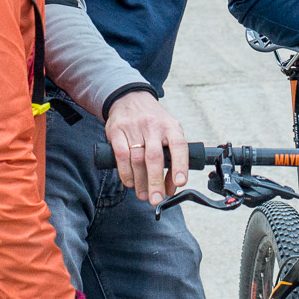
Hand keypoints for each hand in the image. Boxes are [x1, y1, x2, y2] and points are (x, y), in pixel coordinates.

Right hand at [103, 90, 186, 206]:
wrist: (130, 98)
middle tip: (156, 199)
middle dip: (155, 182)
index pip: (179, 146)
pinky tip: (130, 183)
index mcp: (170, 126)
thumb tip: (171, 187)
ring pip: (136, 160)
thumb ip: (172, 156)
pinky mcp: (117, 131)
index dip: (180, 165)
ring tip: (144, 195)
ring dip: (140, 182)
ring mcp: (134, 128)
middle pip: (154, 157)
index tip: (180, 183)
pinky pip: (121, 156)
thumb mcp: (169, 131)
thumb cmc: (154, 121)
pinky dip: (125, 173)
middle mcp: (153, 126)